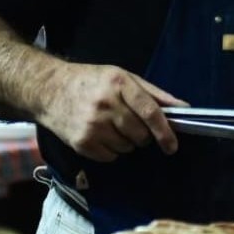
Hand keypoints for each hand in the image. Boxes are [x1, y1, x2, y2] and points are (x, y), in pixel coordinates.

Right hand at [37, 63, 186, 162]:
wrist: (49, 90)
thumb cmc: (91, 81)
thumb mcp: (122, 77)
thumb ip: (154, 94)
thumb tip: (184, 109)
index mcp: (119, 83)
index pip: (150, 112)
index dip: (165, 131)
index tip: (172, 145)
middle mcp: (106, 104)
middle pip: (140, 134)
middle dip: (143, 134)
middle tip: (131, 124)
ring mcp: (92, 125)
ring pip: (127, 148)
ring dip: (126, 142)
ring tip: (111, 126)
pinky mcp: (81, 143)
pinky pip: (111, 157)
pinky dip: (111, 150)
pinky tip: (100, 134)